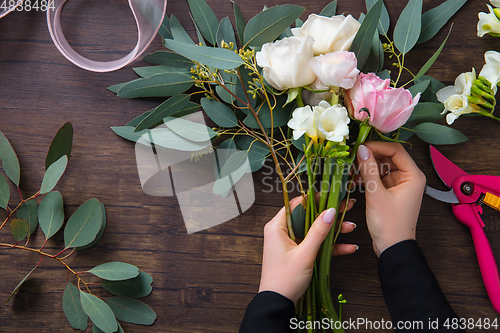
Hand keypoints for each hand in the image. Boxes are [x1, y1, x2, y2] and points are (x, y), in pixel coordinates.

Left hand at [258, 196, 356, 302]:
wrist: (278, 304)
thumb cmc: (285, 279)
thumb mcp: (305, 254)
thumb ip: (318, 232)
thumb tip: (330, 211)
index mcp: (277, 227)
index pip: (297, 204)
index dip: (316, 198)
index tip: (332, 194)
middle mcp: (282, 231)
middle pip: (309, 216)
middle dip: (329, 214)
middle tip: (348, 207)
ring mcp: (291, 243)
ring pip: (314, 230)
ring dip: (333, 231)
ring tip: (351, 228)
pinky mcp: (298, 253)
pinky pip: (315, 245)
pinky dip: (330, 246)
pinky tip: (348, 247)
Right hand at [356, 141, 425, 256]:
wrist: (392, 248)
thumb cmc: (389, 224)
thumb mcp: (376, 195)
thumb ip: (368, 170)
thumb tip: (361, 149)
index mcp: (413, 176)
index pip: (395, 150)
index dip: (377, 146)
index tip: (360, 147)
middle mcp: (409, 178)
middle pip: (388, 157)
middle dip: (370, 157)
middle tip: (352, 157)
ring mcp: (400, 185)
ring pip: (382, 167)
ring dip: (367, 168)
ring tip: (351, 170)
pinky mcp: (391, 192)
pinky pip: (379, 178)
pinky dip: (368, 177)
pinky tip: (354, 180)